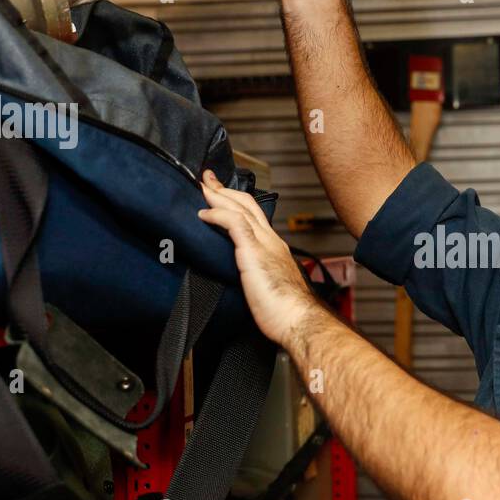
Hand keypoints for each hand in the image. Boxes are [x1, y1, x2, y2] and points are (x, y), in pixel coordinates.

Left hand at [197, 171, 319, 344]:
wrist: (297, 320)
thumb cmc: (285, 312)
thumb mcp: (269, 287)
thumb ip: (258, 276)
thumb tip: (245, 278)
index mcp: (274, 248)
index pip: (255, 216)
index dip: (236, 202)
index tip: (222, 195)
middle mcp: (271, 240)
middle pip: (247, 205)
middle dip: (225, 190)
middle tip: (208, 179)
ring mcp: (263, 244)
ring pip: (239, 208)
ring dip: (218, 195)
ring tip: (202, 188)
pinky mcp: (253, 252)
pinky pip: (233, 223)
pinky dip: (217, 214)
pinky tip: (204, 213)